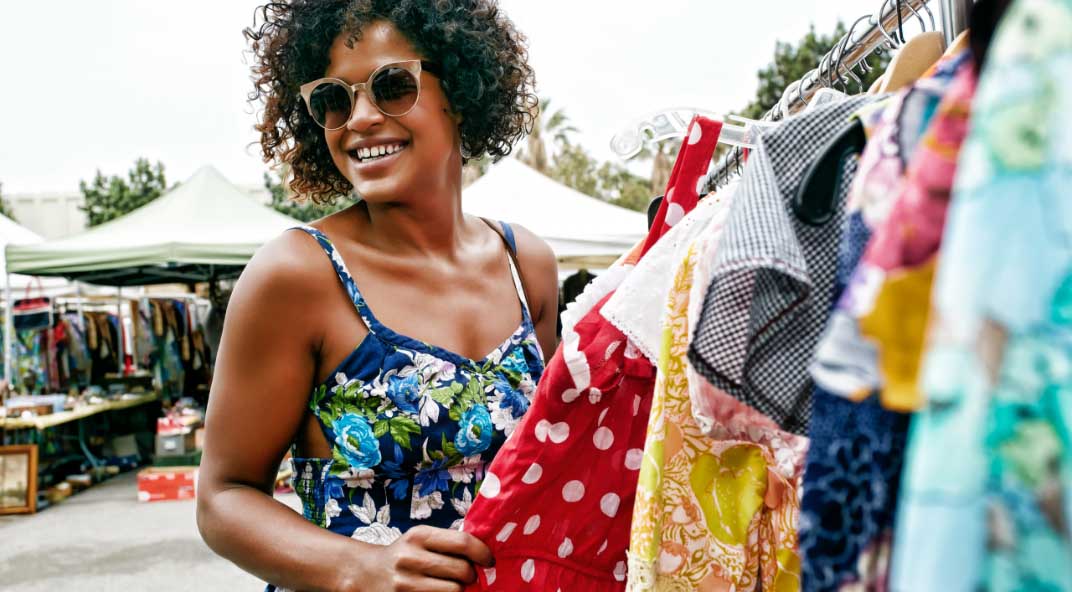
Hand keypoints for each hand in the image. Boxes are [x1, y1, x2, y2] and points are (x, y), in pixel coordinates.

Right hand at [345, 526, 493, 591]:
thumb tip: (484, 553)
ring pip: (454, 591)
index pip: (463, 542)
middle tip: (469, 576)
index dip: (483, 553)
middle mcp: (411, 558)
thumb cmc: (402, 555)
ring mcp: (406, 584)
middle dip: (471, 575)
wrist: (365, 574)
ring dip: (460, 590)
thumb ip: (448, 543)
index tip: (489, 560)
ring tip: (454, 586)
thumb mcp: (420, 539)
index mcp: (419, 536)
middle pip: (462, 570)